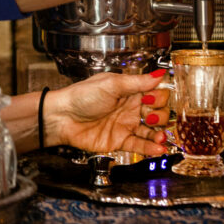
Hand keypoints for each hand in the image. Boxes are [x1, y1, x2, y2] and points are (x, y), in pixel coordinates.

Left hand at [44, 72, 171, 156]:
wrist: (62, 117)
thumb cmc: (82, 96)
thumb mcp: (111, 84)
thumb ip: (137, 82)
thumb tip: (159, 75)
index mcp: (129, 91)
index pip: (155, 93)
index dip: (159, 97)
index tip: (154, 99)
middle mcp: (130, 107)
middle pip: (157, 112)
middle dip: (161, 115)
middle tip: (152, 117)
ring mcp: (126, 124)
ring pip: (151, 130)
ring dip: (159, 133)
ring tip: (161, 136)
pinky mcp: (120, 140)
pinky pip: (140, 145)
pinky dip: (150, 147)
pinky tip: (158, 148)